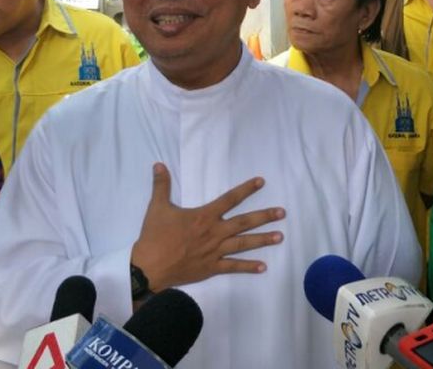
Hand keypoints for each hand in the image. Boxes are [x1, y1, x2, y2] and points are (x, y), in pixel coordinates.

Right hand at [130, 163, 284, 291]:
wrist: (150, 266)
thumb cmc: (155, 236)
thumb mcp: (157, 207)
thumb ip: (161, 185)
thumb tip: (159, 164)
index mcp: (204, 216)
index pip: (229, 199)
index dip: (246, 189)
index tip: (261, 182)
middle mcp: (214, 232)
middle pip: (244, 222)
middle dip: (264, 216)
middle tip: (282, 213)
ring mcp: (215, 251)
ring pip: (243, 244)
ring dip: (263, 240)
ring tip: (280, 236)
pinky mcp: (212, 267)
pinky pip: (233, 267)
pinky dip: (248, 267)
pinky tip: (263, 267)